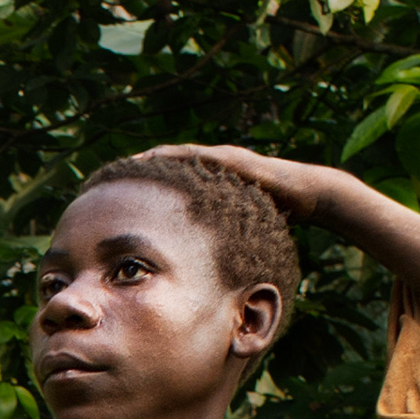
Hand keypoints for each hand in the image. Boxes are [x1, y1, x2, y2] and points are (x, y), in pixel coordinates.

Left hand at [127, 143, 340, 221]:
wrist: (308, 194)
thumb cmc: (277, 211)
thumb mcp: (240, 225)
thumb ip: (222, 234)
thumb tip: (207, 263)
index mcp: (214, 181)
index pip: (175, 181)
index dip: (149, 184)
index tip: (123, 192)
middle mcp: (215, 166)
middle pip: (170, 164)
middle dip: (142, 168)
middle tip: (111, 175)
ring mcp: (223, 159)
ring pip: (179, 156)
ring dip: (152, 159)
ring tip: (125, 165)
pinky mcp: (232, 159)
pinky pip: (197, 156)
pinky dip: (174, 156)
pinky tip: (152, 159)